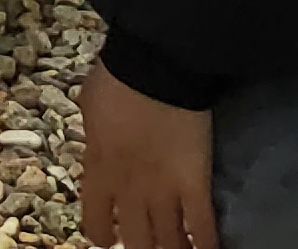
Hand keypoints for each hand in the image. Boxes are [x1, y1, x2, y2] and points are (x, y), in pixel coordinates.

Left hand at [77, 61, 216, 248]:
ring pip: (170, 242)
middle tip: (147, 243)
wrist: (155, 67)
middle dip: (142, 248)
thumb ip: (94, 139)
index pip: (96, 223)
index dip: (103, 235)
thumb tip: (97, 148)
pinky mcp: (196, 184)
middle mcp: (130, 192)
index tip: (111, 236)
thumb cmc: (116, 80)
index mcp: (99, 172)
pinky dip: (208, 244)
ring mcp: (165, 191)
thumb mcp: (89, 110)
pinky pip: (203, 226)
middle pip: (137, 242)